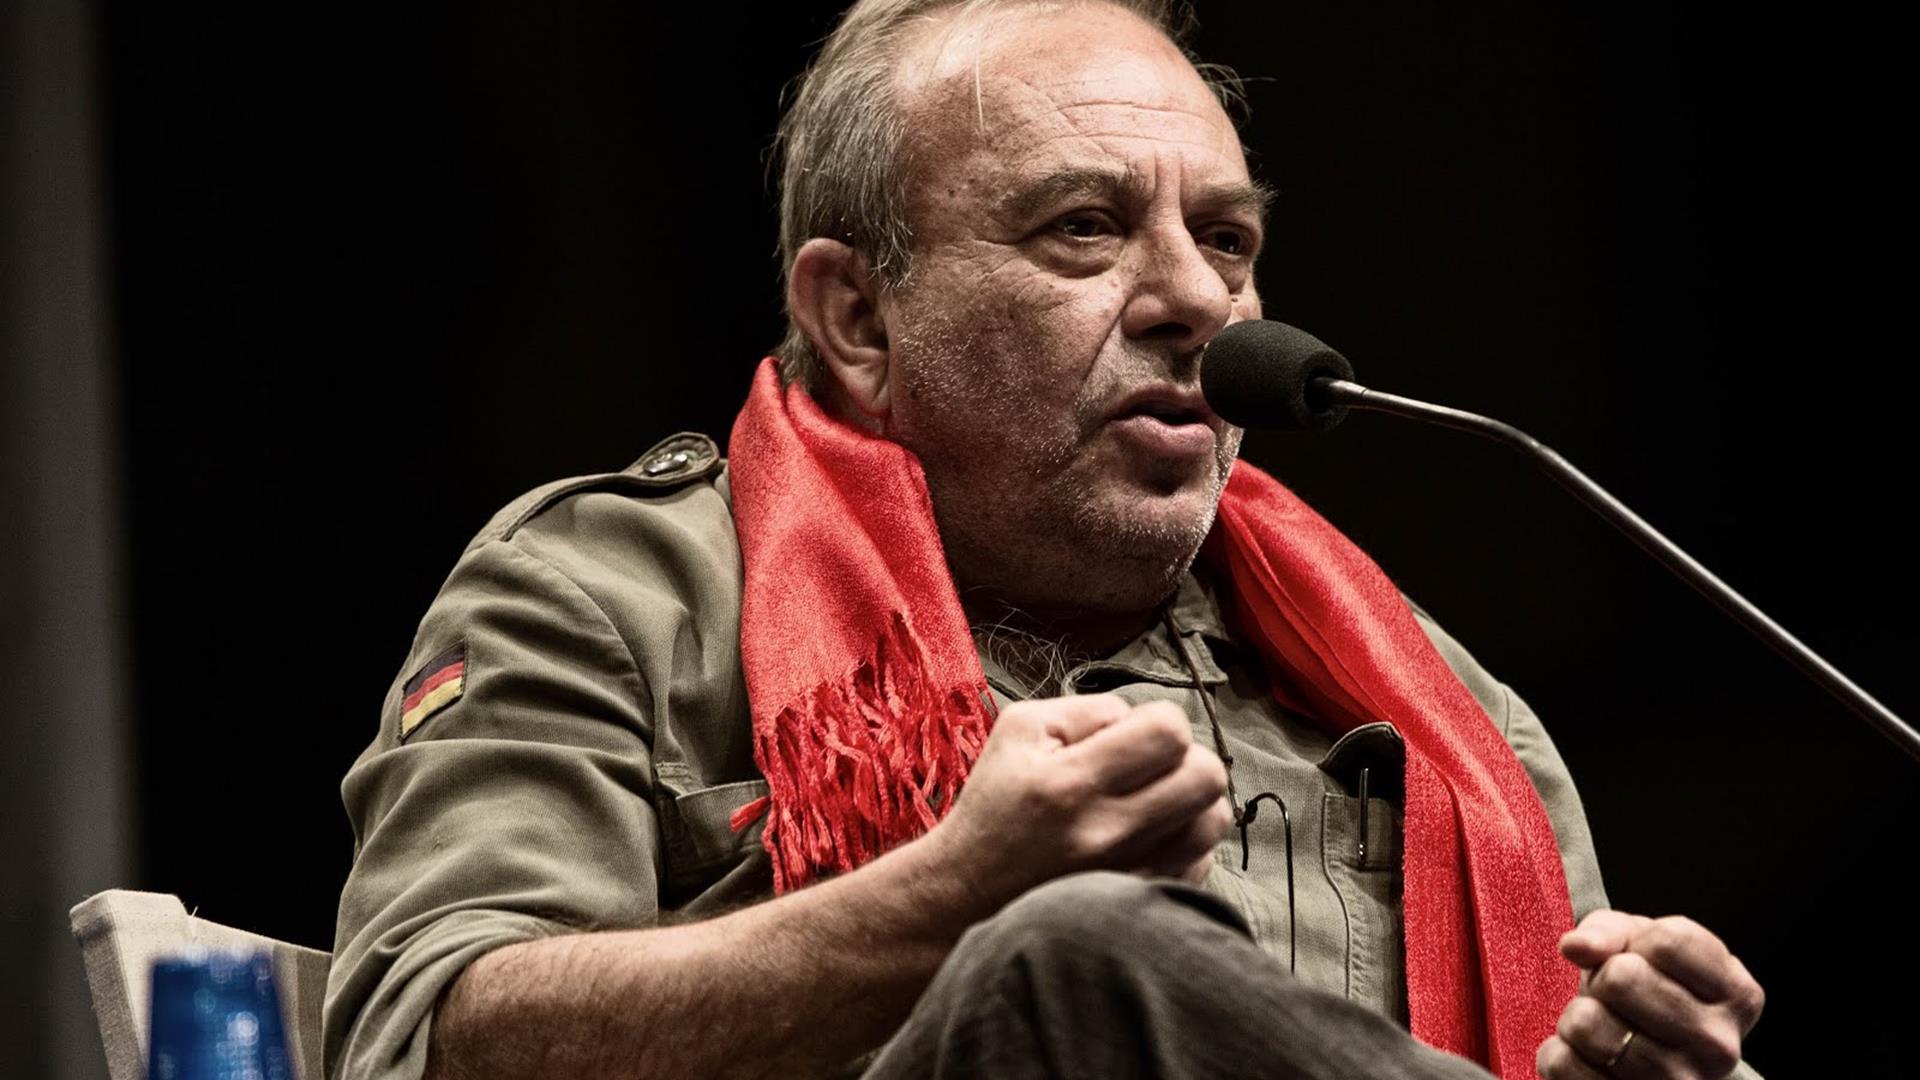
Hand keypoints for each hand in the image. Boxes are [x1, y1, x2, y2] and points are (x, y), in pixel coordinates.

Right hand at [932, 693, 1230, 905]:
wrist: (967, 894)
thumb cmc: (993, 806)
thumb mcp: (1017, 732)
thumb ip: (1087, 711)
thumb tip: (1140, 719)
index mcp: (1072, 783)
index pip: (1169, 733)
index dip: (1161, 722)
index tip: (1135, 735)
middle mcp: (1108, 834)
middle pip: (1206, 777)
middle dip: (1186, 759)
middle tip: (1151, 767)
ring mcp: (1130, 875)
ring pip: (1211, 822)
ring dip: (1191, 802)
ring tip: (1153, 802)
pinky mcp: (1141, 903)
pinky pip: (1200, 862)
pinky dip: (1183, 844)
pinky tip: (1146, 839)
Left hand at [1536, 909, 1764, 1079]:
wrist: (1647, 1055)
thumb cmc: (1647, 985)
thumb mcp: (1638, 941)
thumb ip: (1608, 930)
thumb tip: (1575, 946)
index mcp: (1738, 995)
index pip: (1668, 941)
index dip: (1636, 939)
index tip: (1640, 957)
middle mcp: (1718, 1046)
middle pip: (1623, 978)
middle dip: (1601, 976)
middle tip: (1612, 994)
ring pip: (1587, 1023)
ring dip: (1575, 1017)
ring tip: (1598, 1025)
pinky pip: (1562, 1064)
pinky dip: (1557, 1053)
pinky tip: (1584, 1056)